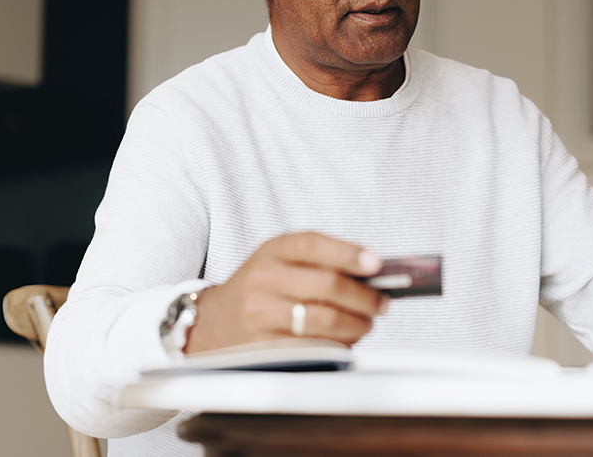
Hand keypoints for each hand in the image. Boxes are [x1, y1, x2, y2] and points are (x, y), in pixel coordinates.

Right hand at [185, 232, 387, 352]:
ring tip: (366, 323)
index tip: (375, 263)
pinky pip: (314, 347)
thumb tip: (370, 274)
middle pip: (327, 285)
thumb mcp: (278, 261)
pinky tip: (344, 340)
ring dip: (357, 324)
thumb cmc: (259, 289)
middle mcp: (263, 279)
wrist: (212, 322)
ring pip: (325, 320)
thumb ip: (318, 261)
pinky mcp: (265, 346)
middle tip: (380, 302)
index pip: (312, 244)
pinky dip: (338, 345)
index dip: (348, 252)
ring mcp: (261, 314)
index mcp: (271, 251)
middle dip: (364, 297)